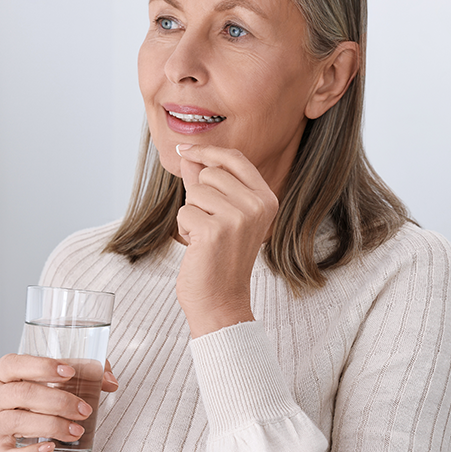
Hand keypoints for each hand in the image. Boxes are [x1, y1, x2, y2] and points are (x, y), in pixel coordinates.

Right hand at [0, 354, 118, 451]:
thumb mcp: (63, 379)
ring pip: (17, 422)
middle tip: (84, 410)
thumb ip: (89, 372)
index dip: (41, 367)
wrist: (28, 431)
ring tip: (77, 430)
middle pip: (22, 394)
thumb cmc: (44, 396)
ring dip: (52, 425)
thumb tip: (110, 381)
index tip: (70, 373)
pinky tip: (50, 447)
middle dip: (58, 401)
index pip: (14, 364)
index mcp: (5, 372)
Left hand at [175, 144, 278, 336]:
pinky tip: (199, 248)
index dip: (207, 151)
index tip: (184, 150)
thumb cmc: (219, 259)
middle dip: (198, 197)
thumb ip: (206, 183)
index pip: (235, 158)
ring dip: (191, 215)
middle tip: (209, 225)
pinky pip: (184, 212)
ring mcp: (239, 218)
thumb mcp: (220, 214)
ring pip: (195, 192)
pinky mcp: (216, 230)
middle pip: (209, 173)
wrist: (221, 301)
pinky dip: (184, 231)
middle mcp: (258, 205)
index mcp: (266, 199)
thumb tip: (188, 155)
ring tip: (205, 238)